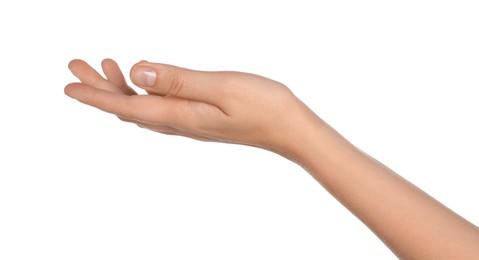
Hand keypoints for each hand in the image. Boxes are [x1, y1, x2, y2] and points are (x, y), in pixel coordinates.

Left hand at [65, 59, 314, 155]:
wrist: (288, 128)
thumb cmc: (262, 106)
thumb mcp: (221, 87)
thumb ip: (178, 80)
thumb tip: (137, 71)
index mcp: (180, 115)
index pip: (127, 106)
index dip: (96, 95)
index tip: (69, 83)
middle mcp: (179, 122)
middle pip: (128, 107)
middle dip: (99, 87)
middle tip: (76, 64)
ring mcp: (189, 121)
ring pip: (142, 107)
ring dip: (119, 88)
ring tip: (105, 64)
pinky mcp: (198, 117)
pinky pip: (159, 106)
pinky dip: (142, 91)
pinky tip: (144, 81)